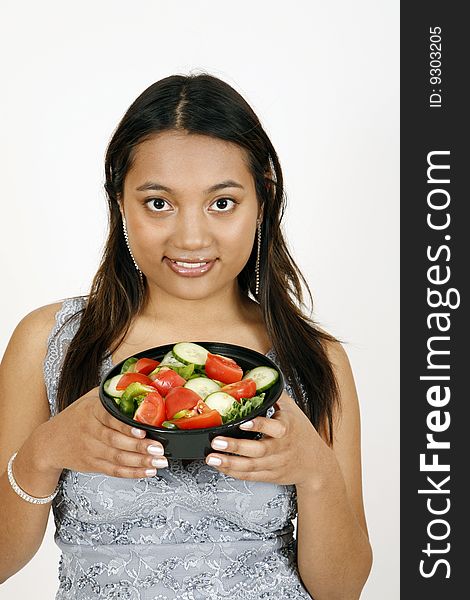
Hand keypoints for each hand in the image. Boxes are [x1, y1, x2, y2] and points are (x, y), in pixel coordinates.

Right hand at [36, 387, 167, 477]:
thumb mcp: (89, 399)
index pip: (109, 418)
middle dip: (139, 447)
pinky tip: (147, 471)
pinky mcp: (93, 465)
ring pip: (117, 458)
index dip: (126, 426)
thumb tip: (137, 379)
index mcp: (91, 411)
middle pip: (116, 441)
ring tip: (159, 461)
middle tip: (158, 448)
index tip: (142, 429)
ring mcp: (91, 450)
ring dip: (140, 462)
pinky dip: (132, 473)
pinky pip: (114, 471)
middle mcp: (90, 432)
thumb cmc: (75, 417)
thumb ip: (110, 392)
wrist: (49, 442)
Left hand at [205, 390, 333, 486]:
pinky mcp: (270, 476)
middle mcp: (281, 448)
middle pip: (258, 450)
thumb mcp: (292, 410)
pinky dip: (234, 472)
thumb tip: (256, 379)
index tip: (242, 422)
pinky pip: (250, 476)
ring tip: (211, 458)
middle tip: (216, 442)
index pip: (274, 428)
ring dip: (229, 463)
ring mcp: (275, 464)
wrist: (316, 464)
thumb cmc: (301, 433)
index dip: (258, 426)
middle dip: (235, 447)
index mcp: (287, 428)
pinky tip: (220, 466)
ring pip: (251, 466)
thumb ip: (274, 396)